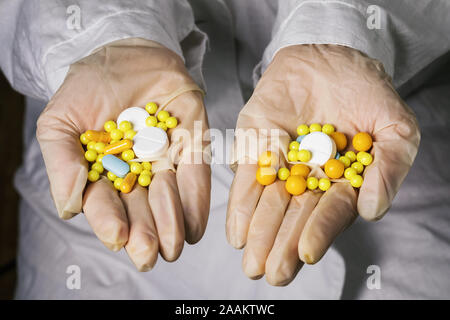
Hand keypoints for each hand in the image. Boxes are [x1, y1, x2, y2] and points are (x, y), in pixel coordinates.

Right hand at [37, 39, 210, 270]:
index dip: (110, 222)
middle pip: (141, 212)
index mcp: (104, 176)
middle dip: (145, 234)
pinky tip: (195, 224)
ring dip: (172, 224)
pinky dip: (197, 199)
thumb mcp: (62, 119)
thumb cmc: (90, 88)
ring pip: (171, 201)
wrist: (127, 55)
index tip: (118, 236)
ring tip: (172, 242)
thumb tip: (68, 206)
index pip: (105, 206)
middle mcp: (136, 176)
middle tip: (148, 252)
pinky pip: (197, 175)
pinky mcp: (192, 145)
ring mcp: (166, 162)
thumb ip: (62, 160)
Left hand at [226, 45, 419, 284]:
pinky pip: (247, 178)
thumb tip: (372, 210)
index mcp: (342, 181)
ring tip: (250, 260)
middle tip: (271, 272)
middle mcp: (309, 180)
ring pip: (268, 204)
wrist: (328, 55)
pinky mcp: (256, 147)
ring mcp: (281, 165)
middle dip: (282, 245)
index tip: (307, 251)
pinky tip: (236, 231)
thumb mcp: (394, 125)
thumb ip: (388, 167)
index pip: (330, 211)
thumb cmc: (366, 90)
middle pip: (295, 216)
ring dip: (259, 232)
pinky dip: (240, 203)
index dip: (319, 231)